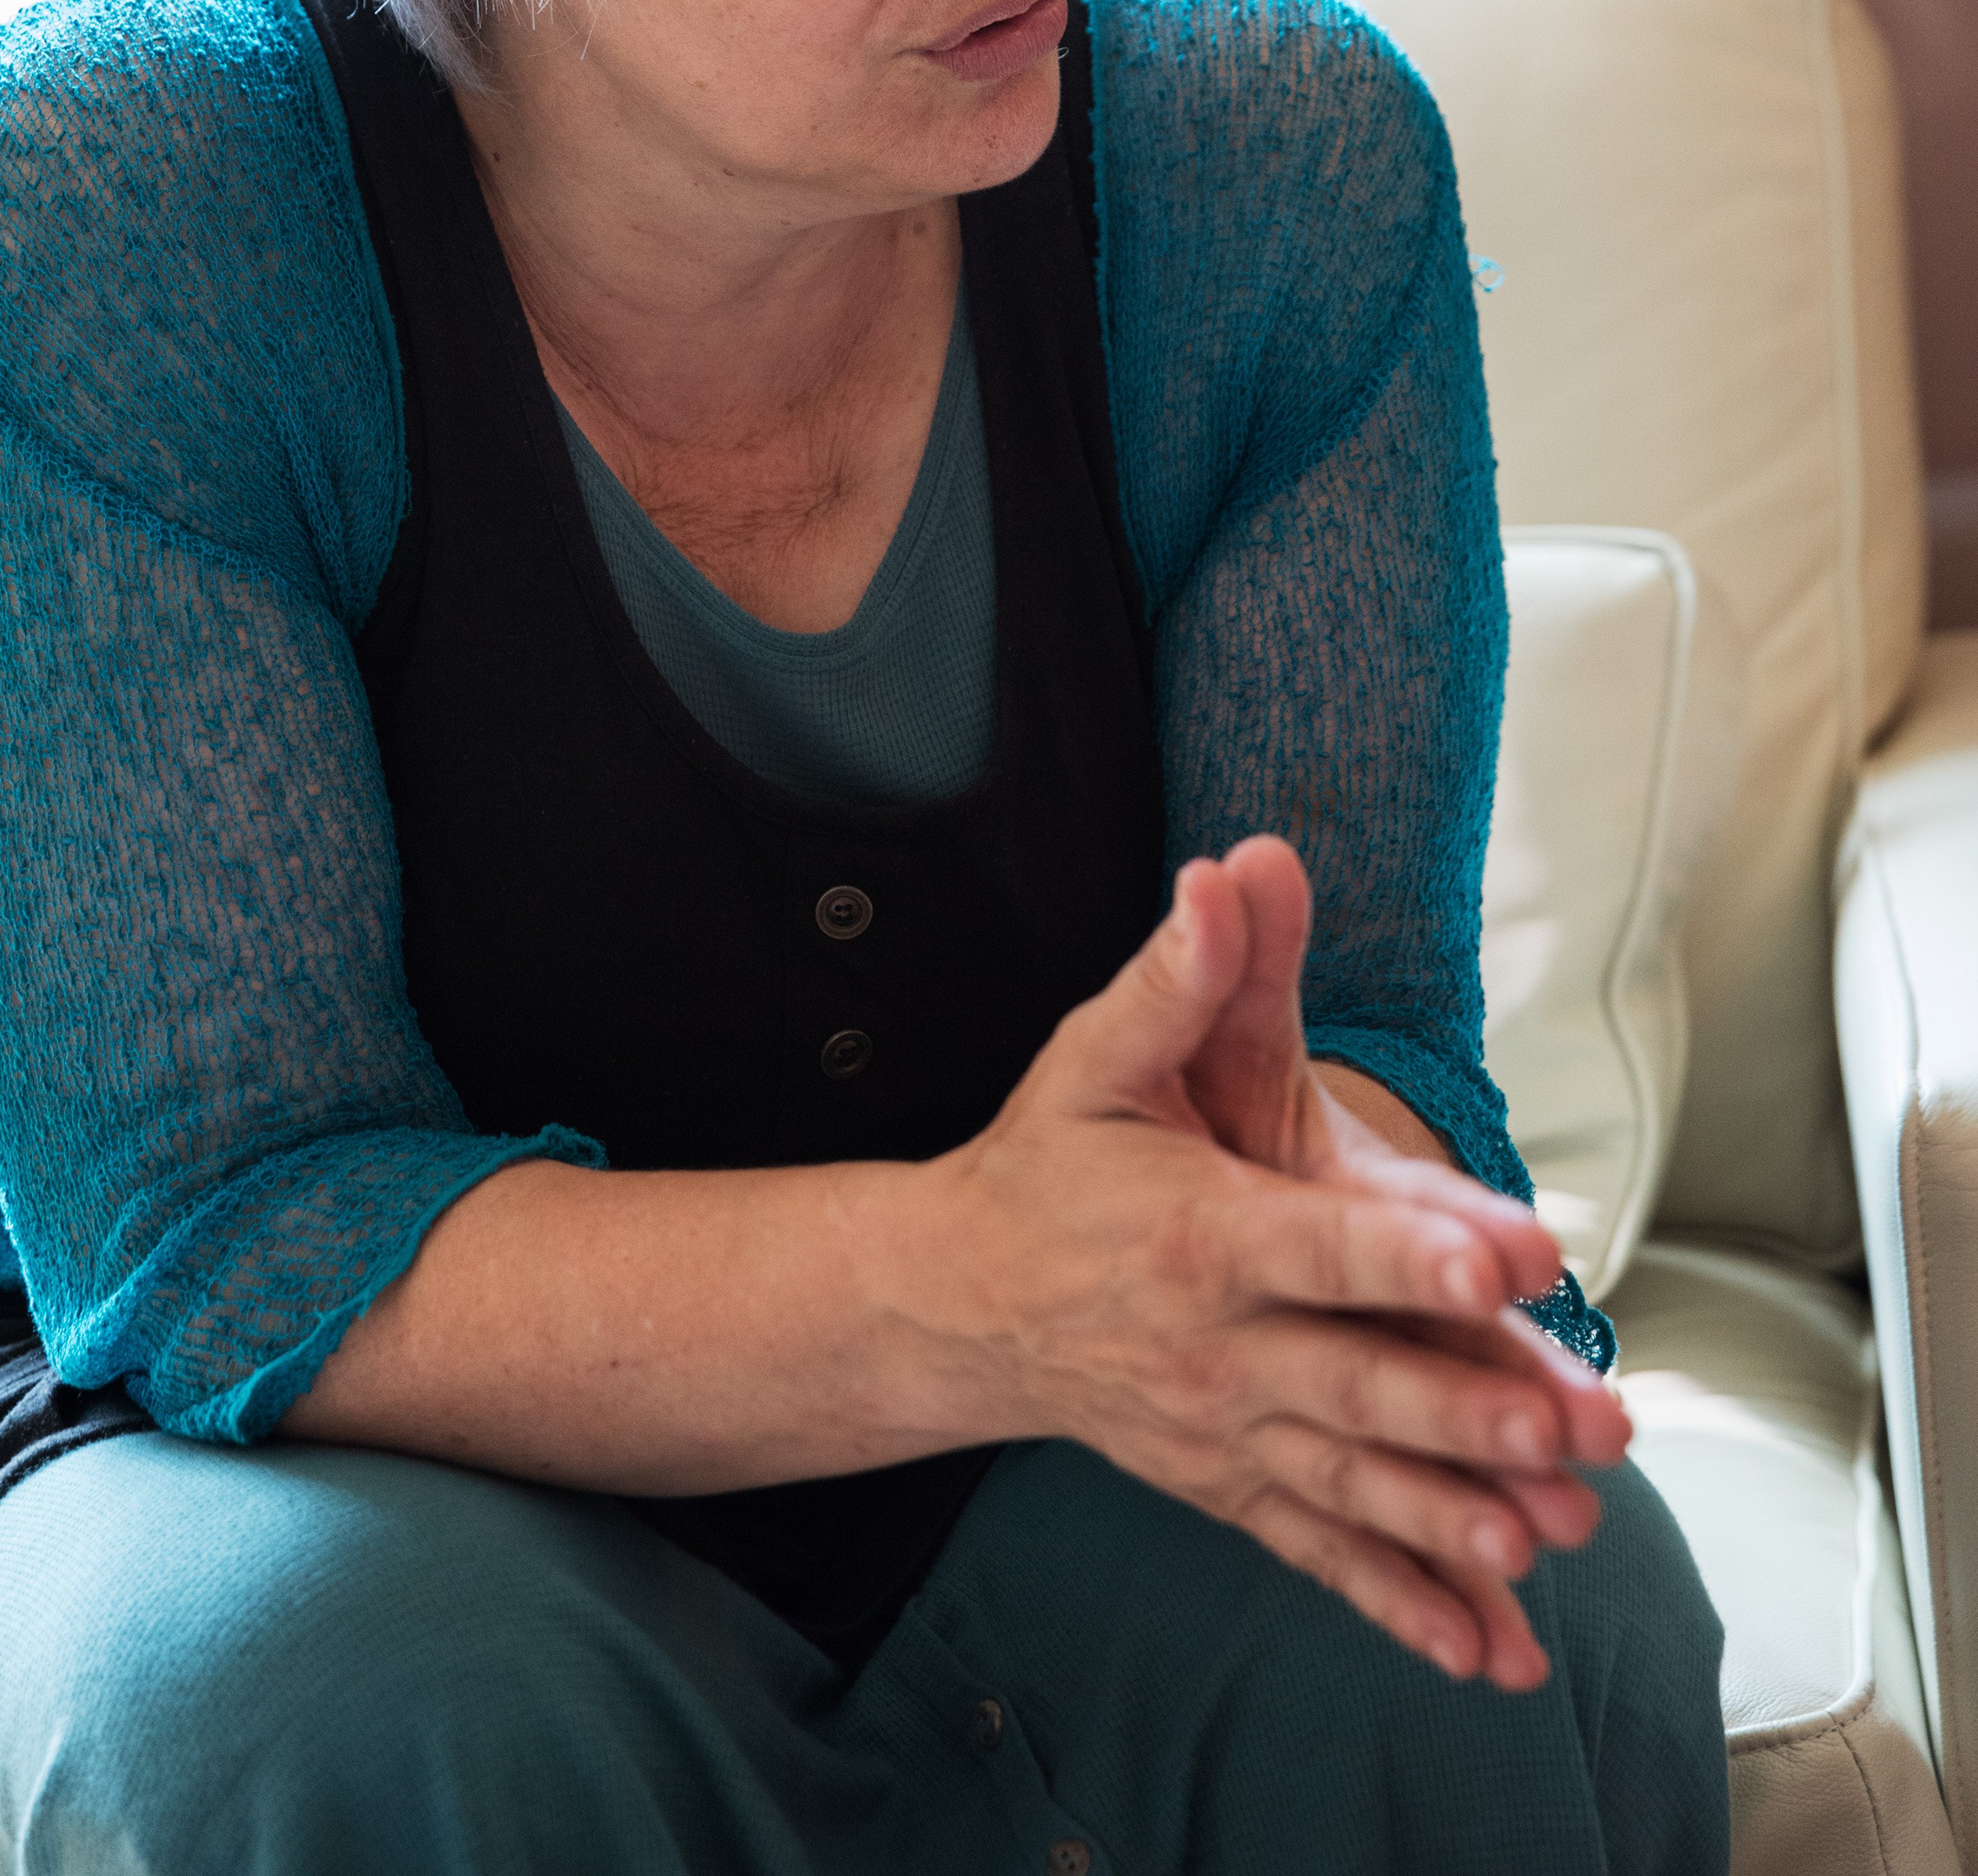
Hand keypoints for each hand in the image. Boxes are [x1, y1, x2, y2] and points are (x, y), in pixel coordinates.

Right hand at [922, 838, 1628, 1688]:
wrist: (954, 1300)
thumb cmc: (1042, 1163)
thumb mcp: (1096, 1055)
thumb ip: (1181, 976)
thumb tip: (1233, 873)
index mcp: (1195, 1234)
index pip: (1318, 1245)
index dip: (1412, 1253)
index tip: (1510, 1260)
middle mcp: (1209, 1346)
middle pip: (1354, 1379)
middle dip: (1466, 1405)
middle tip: (1571, 1421)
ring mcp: (1218, 1432)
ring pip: (1350, 1479)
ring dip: (1453, 1515)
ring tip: (1552, 1538)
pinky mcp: (1225, 1485)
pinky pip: (1318, 1552)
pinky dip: (1400, 1607)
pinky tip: (1485, 1654)